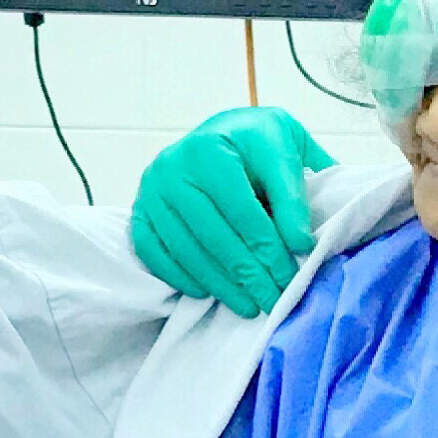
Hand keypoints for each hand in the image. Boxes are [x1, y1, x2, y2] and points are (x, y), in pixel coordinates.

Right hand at [132, 108, 331, 315]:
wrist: (225, 132)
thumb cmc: (258, 144)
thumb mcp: (286, 153)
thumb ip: (293, 196)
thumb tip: (298, 245)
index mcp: (212, 147)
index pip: (243, 211)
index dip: (268, 250)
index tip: (290, 278)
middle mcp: (173, 166)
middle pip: (213, 235)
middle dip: (247, 276)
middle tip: (272, 301)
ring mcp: (151, 189)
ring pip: (186, 250)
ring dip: (219, 285)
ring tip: (248, 306)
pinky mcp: (139, 209)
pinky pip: (154, 253)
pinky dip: (181, 277)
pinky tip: (207, 292)